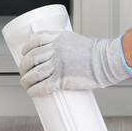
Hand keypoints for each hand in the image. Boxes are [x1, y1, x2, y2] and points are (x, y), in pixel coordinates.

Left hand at [17, 29, 131, 95]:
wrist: (107, 61)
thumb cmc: (98, 52)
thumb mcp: (78, 41)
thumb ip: (66, 47)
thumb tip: (60, 57)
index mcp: (59, 38)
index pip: (35, 40)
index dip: (27, 47)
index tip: (24, 52)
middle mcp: (55, 50)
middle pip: (31, 58)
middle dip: (24, 66)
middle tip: (24, 71)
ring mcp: (57, 65)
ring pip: (34, 73)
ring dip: (26, 80)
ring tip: (26, 84)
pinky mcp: (61, 80)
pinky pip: (42, 86)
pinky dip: (34, 90)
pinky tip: (32, 92)